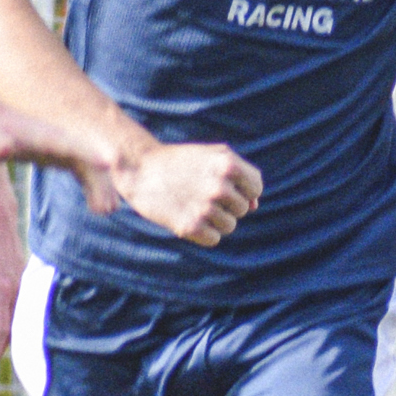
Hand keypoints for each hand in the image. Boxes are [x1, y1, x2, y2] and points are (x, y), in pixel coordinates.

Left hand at [0, 103, 124, 219]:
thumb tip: (3, 149)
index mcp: (45, 137)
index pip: (71, 146)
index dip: (89, 155)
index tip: (108, 164)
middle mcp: (59, 140)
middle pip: (86, 160)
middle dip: (99, 182)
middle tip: (108, 209)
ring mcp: (62, 148)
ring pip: (88, 167)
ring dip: (100, 187)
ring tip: (107, 212)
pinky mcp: (60, 155)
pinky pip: (82, 172)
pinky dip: (92, 187)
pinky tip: (97, 207)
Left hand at [0, 199, 29, 370]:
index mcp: (0, 290)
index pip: (0, 330)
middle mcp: (17, 290)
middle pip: (14, 330)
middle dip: (3, 349)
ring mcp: (25, 286)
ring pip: (22, 320)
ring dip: (12, 337)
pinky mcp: (27, 282)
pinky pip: (25, 308)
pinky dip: (18, 322)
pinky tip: (10, 328)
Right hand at [110, 141, 260, 246]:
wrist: (139, 168)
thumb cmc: (180, 161)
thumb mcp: (212, 157)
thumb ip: (240, 175)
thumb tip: (254, 206)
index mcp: (228, 164)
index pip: (255, 187)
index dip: (243, 189)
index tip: (226, 186)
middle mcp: (220, 186)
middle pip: (241, 209)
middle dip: (226, 205)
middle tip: (201, 193)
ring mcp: (205, 208)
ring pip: (229, 226)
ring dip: (214, 220)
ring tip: (193, 205)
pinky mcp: (190, 227)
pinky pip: (213, 239)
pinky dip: (203, 233)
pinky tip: (187, 217)